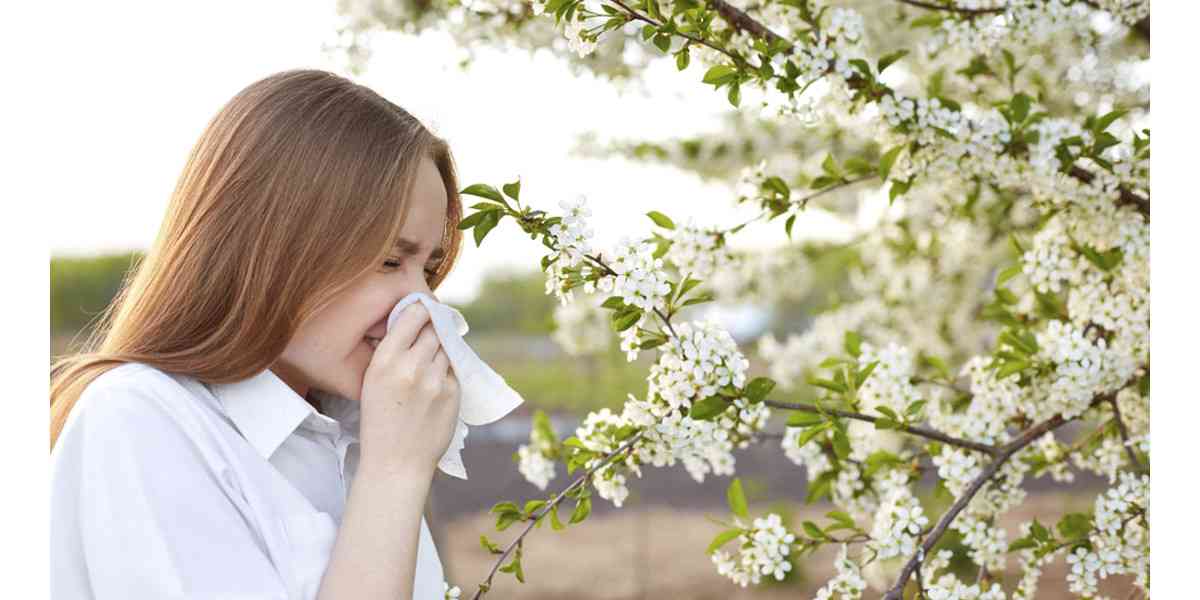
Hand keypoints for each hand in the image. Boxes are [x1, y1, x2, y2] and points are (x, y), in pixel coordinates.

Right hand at [358, 302, 460, 477]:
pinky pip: (455, 369)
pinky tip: (436, 384)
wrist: (396, 463)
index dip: (422, 309)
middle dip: (434, 328)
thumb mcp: (372, 381)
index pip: (413, 316)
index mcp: (385, 361)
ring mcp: (435, 380)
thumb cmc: (380, 422)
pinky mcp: (453, 393)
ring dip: (442, 350)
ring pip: (447, 347)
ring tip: (430, 364)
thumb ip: (392, 352)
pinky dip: (448, 371)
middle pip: (434, 328)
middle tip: (431, 333)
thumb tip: (413, 323)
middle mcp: (411, 366)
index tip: (424, 310)